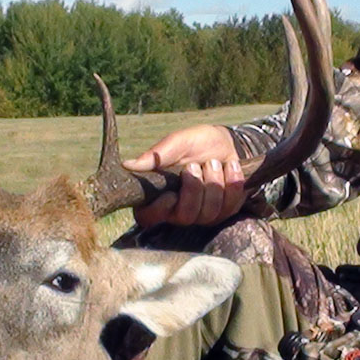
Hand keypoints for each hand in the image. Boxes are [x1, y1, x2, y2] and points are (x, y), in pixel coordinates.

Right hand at [122, 125, 245, 227]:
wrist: (226, 142)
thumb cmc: (195, 143)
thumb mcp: (176, 143)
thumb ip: (155, 155)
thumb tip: (127, 165)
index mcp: (159, 195)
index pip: (148, 217)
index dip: (160, 210)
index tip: (170, 194)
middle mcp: (178, 210)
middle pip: (185, 216)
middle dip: (194, 189)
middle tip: (196, 165)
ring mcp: (202, 214)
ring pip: (208, 213)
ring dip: (214, 183)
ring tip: (213, 162)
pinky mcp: (224, 212)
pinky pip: (229, 207)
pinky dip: (232, 183)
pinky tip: (230, 166)